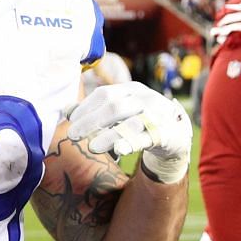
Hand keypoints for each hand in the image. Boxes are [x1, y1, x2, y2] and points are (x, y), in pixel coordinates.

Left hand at [64, 82, 192, 184]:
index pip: (105, 93)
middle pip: (115, 107)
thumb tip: (65, 111)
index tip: (70, 120)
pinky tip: (118, 150)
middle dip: (91, 121)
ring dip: (109, 135)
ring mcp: (157, 116)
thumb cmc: (141, 120)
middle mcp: (146, 99)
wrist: (175, 134)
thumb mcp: (121, 111)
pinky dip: (132, 143)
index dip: (85, 106)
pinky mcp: (165, 134)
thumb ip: (96, 110)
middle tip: (72, 135)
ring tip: (91, 147)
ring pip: (130, 123)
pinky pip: (147, 139)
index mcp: (132, 90)